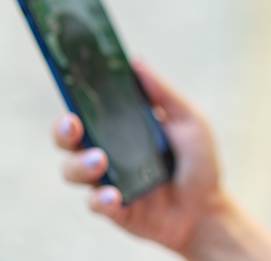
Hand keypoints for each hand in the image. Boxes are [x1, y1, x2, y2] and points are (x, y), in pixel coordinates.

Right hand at [54, 60, 223, 253]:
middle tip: (73, 124)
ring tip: (100, 160)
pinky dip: (101, 199)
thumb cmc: (198, 162)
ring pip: (72, 171)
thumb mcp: (189, 121)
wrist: (208, 208)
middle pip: (68, 139)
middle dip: (63, 130)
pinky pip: (95, 203)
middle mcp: (106, 152)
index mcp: (120, 128)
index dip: (74, 96)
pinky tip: (115, 195)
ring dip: (80, 164)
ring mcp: (106, 181)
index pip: (88, 108)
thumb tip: (136, 61)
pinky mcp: (113, 209)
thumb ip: (163, 94)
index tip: (71, 82)